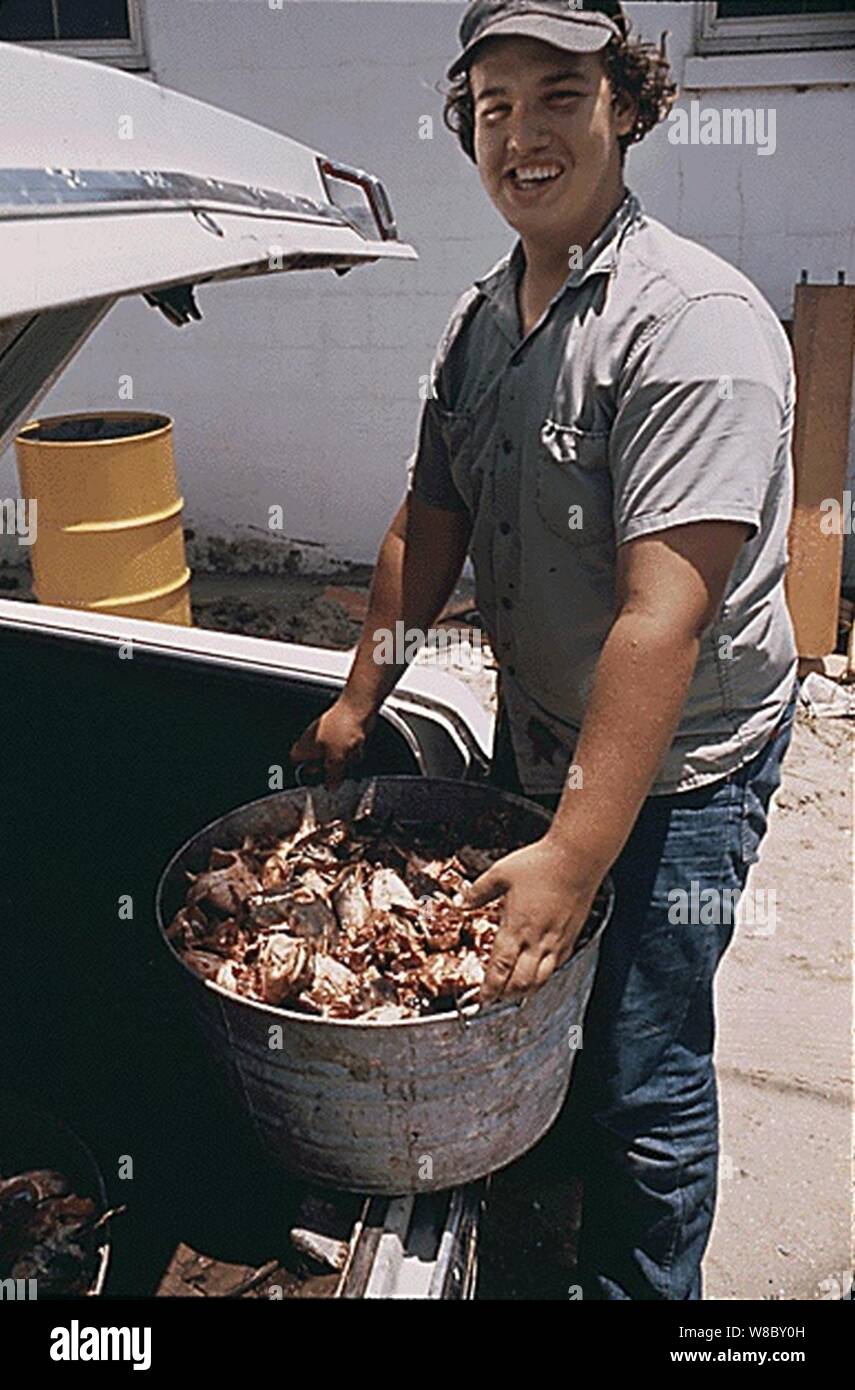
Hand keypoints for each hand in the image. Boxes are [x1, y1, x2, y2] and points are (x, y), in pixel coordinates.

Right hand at [289, 695, 375, 787]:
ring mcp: (329, 737)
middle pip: (318, 764)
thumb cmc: (342, 726)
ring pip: (335, 758)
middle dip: (331, 769)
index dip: (303, 773)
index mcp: (305, 746)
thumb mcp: (335, 759)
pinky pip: (347, 751)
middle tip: (338, 770)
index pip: (295, 762)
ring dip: (345, 761)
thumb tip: (330, 787)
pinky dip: (352, 752)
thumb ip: (332, 776)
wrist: (359, 708)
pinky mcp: (343, 734)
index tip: (314, 780)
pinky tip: (357, 749)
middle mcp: (314, 741)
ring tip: (350, 755)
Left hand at [466, 838, 599, 1004]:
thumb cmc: (540, 864)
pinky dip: (544, 977)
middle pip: (519, 982)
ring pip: (540, 980)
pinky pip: (556, 966)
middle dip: (504, 996)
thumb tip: (461, 902)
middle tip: (493, 1000)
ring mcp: (556, 941)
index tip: (481, 999)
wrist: (577, 859)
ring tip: (513, 995)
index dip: (489, 988)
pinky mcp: (570, 938)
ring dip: (525, 991)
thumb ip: (479, 891)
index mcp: (516, 927)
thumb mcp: (501, 873)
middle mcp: (537, 940)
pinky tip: (538, 975)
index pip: (499, 969)